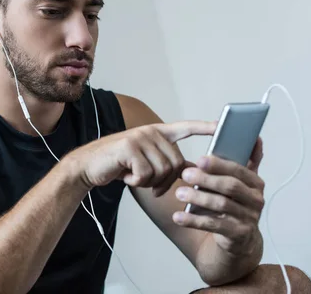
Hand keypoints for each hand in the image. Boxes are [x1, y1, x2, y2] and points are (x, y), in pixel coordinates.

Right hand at [66, 121, 216, 196]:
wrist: (89, 166)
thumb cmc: (119, 166)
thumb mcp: (145, 161)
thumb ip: (166, 161)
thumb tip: (191, 170)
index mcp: (157, 132)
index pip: (185, 127)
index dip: (204, 127)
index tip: (221, 125)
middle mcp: (150, 131)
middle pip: (176, 162)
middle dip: (165, 180)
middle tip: (149, 183)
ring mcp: (139, 137)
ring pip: (162, 170)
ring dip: (149, 182)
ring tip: (134, 178)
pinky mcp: (129, 148)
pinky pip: (146, 174)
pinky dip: (137, 182)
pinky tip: (126, 177)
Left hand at [172, 138, 264, 254]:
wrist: (240, 238)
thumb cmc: (235, 202)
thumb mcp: (240, 181)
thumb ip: (246, 159)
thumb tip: (254, 136)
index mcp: (255, 182)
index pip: (238, 170)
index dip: (219, 164)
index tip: (200, 159)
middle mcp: (256, 200)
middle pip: (230, 186)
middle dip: (206, 179)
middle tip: (184, 174)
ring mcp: (249, 218)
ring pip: (221, 205)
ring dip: (198, 198)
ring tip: (178, 193)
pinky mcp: (238, 234)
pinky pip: (213, 225)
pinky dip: (193, 220)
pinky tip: (178, 216)